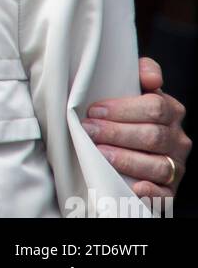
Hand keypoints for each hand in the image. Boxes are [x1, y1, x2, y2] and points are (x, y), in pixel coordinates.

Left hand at [82, 57, 190, 200]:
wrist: (132, 142)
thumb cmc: (127, 111)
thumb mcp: (134, 87)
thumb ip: (142, 72)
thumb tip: (151, 77)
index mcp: (172, 111)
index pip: (155, 107)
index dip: (123, 109)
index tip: (94, 110)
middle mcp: (178, 140)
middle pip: (152, 136)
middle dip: (116, 133)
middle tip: (89, 130)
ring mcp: (176, 167)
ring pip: (157, 165)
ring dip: (126, 160)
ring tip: (99, 153)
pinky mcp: (169, 192)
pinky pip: (165, 196)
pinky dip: (149, 192)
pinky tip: (131, 186)